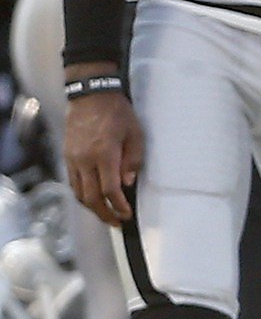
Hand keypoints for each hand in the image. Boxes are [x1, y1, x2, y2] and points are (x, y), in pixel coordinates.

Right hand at [65, 89, 144, 224]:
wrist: (91, 96)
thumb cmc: (118, 114)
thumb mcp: (135, 134)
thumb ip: (132, 161)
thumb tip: (127, 184)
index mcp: (104, 155)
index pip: (109, 190)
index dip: (118, 206)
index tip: (127, 215)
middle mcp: (84, 160)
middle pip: (91, 197)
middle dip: (105, 214)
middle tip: (117, 222)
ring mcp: (73, 159)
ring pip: (79, 193)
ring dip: (92, 207)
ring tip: (106, 214)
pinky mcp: (67, 157)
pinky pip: (73, 183)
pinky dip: (83, 195)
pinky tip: (94, 198)